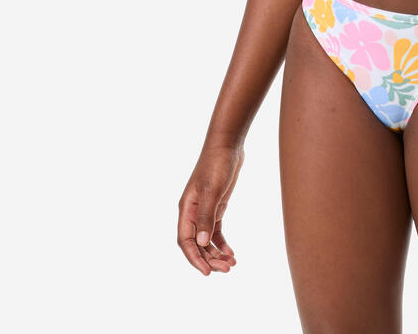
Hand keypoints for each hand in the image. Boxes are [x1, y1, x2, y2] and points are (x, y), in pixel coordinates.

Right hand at [177, 143, 244, 275]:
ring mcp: (204, 211)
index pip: (185, 241)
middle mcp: (192, 213)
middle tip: (227, 269)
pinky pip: (216, 231)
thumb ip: (206, 216)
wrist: (227, 145)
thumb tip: (202, 243)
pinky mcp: (216, 207)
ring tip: (232, 264)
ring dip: (216, 254)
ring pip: (206, 240)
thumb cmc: (216, 165)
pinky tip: (231, 252)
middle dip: (209, 259)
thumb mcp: (212, 190)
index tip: (206, 272)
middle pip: (197, 244)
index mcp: (186, 210)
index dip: (194, 258)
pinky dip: (222, 243)